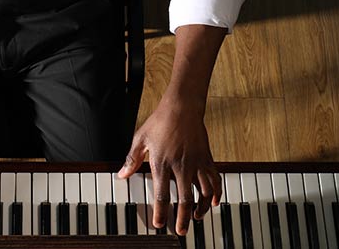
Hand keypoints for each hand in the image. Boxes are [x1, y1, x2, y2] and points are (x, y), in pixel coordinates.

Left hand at [117, 96, 221, 235]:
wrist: (183, 106)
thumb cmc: (160, 121)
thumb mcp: (140, 139)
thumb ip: (132, 159)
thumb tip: (122, 175)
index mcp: (162, 163)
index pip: (162, 194)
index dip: (161, 212)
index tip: (159, 224)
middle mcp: (181, 166)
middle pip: (185, 199)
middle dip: (183, 218)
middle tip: (181, 231)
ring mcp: (197, 162)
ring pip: (204, 193)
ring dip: (201, 208)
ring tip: (197, 218)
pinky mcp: (207, 158)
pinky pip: (215, 179)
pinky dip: (216, 193)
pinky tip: (214, 202)